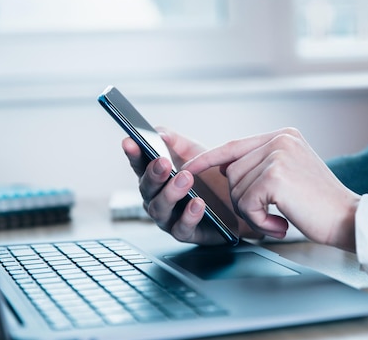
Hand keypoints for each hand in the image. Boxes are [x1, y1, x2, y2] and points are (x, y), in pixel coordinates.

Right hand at [122, 128, 255, 244]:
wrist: (237, 200)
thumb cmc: (210, 177)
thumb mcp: (195, 153)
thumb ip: (176, 141)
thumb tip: (159, 132)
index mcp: (156, 178)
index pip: (139, 165)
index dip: (133, 154)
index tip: (130, 141)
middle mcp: (157, 199)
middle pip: (146, 188)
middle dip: (153, 174)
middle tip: (163, 162)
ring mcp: (169, 218)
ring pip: (159, 209)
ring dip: (171, 193)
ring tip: (186, 178)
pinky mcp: (187, 233)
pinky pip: (182, 228)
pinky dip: (189, 215)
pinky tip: (199, 203)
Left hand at [182, 128, 360, 251]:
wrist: (348, 219)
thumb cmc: (319, 203)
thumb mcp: (290, 172)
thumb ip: (261, 164)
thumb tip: (225, 167)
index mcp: (283, 135)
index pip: (234, 145)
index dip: (209, 158)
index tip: (189, 167)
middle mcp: (280, 139)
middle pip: (232, 171)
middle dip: (242, 199)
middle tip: (270, 213)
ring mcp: (278, 155)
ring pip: (235, 188)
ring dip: (252, 212)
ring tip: (279, 217)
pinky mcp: (275, 176)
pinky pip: (245, 203)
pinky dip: (258, 220)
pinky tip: (280, 223)